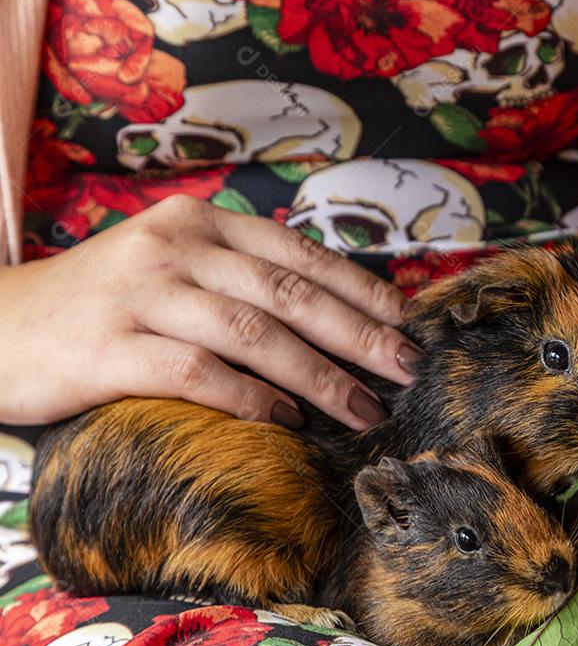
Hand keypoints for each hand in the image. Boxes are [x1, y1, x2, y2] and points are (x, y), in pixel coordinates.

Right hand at [0, 195, 419, 429]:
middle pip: (289, 293)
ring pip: (254, 333)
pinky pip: (198, 373)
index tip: (405, 323)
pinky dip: (250, 399)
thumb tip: (331, 317)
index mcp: (199, 223)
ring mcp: (141, 294)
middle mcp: (175, 247)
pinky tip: (286, 423)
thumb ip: (239, 279)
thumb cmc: (103, 304)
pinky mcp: (109, 347)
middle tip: (407, 370)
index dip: (359, 289)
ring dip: (320, 376)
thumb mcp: (173, 268)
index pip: (298, 254)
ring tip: (363, 410)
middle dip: (360, 334)